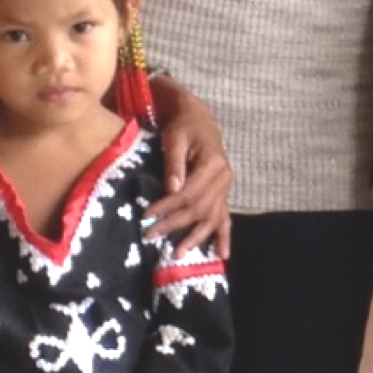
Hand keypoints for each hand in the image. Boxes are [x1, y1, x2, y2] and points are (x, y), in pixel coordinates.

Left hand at [147, 82, 234, 254]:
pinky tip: (222, 254)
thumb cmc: (182, 126)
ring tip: (178, 253)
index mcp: (212, 164)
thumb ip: (174, 163)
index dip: (167, 206)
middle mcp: (223, 179)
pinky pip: (225, 218)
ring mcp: (225, 188)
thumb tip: (172, 189)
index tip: (146, 216)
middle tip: (150, 235)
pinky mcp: (222, 193)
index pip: (188, 193)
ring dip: (196, 237)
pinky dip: (224, 236)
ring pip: (212, 218)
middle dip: (174, 224)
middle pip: (198, 209)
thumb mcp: (174, 138)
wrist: (197, 118)